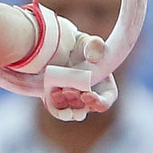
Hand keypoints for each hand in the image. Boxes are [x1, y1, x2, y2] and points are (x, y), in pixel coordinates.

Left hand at [9, 2, 117, 120]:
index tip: (87, 95)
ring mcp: (72, 101)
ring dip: (63, 103)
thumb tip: (94, 57)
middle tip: (68, 90)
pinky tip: (47, 93)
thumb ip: (95, 46)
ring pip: (69, 110)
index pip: (105, 102)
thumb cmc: (81, 47)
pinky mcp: (57, 100)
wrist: (59, 47)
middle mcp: (88, 98)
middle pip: (84, 108)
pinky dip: (52, 103)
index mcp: (104, 89)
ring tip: (56, 91)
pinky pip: (54, 108)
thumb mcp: (89, 43)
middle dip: (76, 101)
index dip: (98, 103)